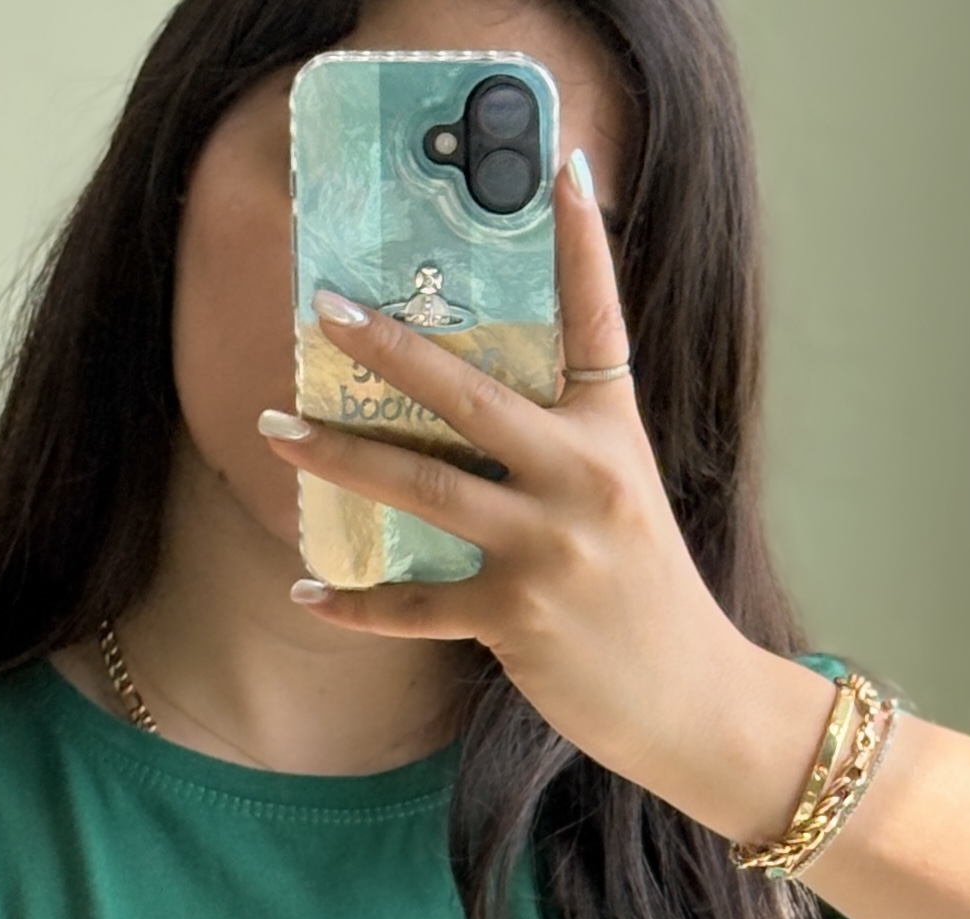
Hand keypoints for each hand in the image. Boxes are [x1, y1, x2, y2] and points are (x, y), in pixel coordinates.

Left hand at [261, 150, 828, 843]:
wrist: (694, 701)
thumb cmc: (648, 600)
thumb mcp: (626, 502)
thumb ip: (567, 446)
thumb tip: (476, 409)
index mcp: (615, 435)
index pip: (599, 320)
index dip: (584, 242)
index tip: (561, 166)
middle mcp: (584, 479)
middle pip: (471, 395)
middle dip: (389, 350)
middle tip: (324, 309)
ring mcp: (550, 549)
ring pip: (424, 487)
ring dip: (339, 458)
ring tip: (276, 429)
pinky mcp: (518, 619)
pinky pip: (416, 604)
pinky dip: (355, 602)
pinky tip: (309, 588)